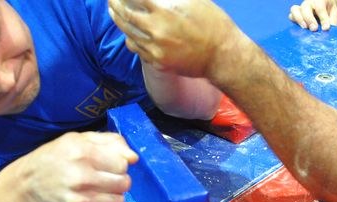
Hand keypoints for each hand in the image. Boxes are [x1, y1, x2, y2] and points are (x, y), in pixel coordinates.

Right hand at [12, 131, 136, 201]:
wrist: (31, 184)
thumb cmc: (59, 157)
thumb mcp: (80, 139)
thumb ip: (111, 142)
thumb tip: (133, 158)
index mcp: (82, 154)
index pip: (122, 165)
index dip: (119, 165)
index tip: (109, 165)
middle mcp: (80, 178)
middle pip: (123, 184)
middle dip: (120, 181)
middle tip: (108, 180)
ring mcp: (78, 201)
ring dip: (116, 197)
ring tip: (103, 192)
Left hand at [107, 0, 239, 78]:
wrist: (222, 56)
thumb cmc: (212, 23)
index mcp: (164, 9)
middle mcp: (156, 29)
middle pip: (125, 13)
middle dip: (115, 2)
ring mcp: (155, 48)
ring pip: (127, 32)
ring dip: (118, 19)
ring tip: (114, 11)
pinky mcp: (157, 61)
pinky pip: (136, 48)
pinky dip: (130, 37)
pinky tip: (129, 31)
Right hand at [288, 0, 336, 31]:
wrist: (327, 4)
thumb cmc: (331, 8)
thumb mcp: (335, 13)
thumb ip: (332, 21)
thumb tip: (327, 31)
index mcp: (320, 0)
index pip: (320, 8)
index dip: (323, 18)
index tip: (326, 28)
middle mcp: (309, 2)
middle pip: (305, 8)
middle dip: (309, 19)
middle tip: (314, 29)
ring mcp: (302, 7)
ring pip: (295, 10)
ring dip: (299, 20)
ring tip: (305, 28)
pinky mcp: (297, 14)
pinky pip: (291, 16)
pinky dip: (295, 22)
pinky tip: (301, 29)